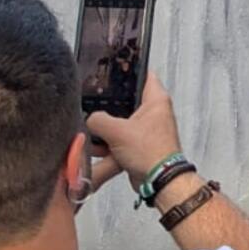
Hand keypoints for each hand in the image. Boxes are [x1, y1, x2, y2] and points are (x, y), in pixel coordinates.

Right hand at [86, 72, 182, 187]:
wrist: (158, 180)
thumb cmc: (149, 152)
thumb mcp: (117, 131)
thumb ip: (98, 120)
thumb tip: (89, 120)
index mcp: (155, 100)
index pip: (143, 74)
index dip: (127, 70)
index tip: (111, 68)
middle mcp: (152, 112)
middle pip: (125, 101)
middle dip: (107, 106)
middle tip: (91, 104)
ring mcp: (145, 129)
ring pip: (119, 122)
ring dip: (105, 130)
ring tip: (91, 131)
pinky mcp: (138, 145)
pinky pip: (119, 140)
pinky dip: (108, 144)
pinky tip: (96, 148)